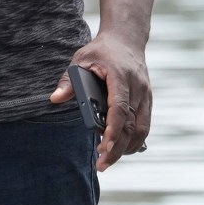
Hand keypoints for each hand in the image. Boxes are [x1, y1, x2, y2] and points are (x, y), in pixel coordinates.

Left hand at [49, 34, 151, 171]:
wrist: (126, 40)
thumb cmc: (101, 51)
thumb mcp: (80, 59)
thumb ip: (68, 81)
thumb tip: (55, 99)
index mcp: (120, 77)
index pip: (119, 108)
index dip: (112, 130)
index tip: (103, 147)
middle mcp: (137, 87)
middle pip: (131, 125)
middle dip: (117, 148)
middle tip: (101, 165)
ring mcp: (146, 95)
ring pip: (141, 129)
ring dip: (127, 148)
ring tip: (110, 160)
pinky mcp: (148, 100)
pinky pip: (144, 125)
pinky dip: (134, 140)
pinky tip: (121, 149)